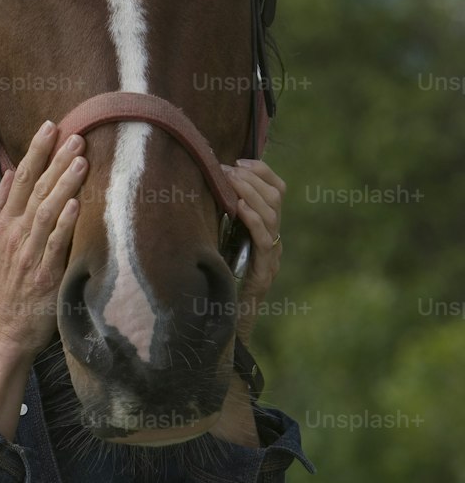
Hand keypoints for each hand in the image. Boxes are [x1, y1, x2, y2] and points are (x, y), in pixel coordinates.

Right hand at [0, 121, 86, 355]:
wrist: (2, 331)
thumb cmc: (2, 288)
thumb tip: (10, 173)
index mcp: (2, 225)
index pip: (20, 180)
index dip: (35, 152)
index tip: (50, 128)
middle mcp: (14, 235)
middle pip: (35, 189)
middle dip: (55, 159)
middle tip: (74, 135)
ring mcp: (29, 253)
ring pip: (47, 210)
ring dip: (64, 183)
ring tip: (81, 159)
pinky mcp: (44, 274)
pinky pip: (55, 243)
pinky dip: (64, 223)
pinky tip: (75, 204)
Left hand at [221, 158, 285, 346]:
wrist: (223, 322)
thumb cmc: (217, 278)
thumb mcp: (219, 240)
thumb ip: (221, 217)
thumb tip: (204, 183)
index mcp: (267, 228)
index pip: (278, 190)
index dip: (263, 171)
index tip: (240, 160)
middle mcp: (274, 239)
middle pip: (277, 197)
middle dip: (253, 177)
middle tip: (229, 168)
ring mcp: (272, 255)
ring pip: (273, 214)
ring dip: (250, 192)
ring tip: (231, 179)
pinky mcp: (264, 271)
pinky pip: (265, 239)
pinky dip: (253, 219)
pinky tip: (239, 206)